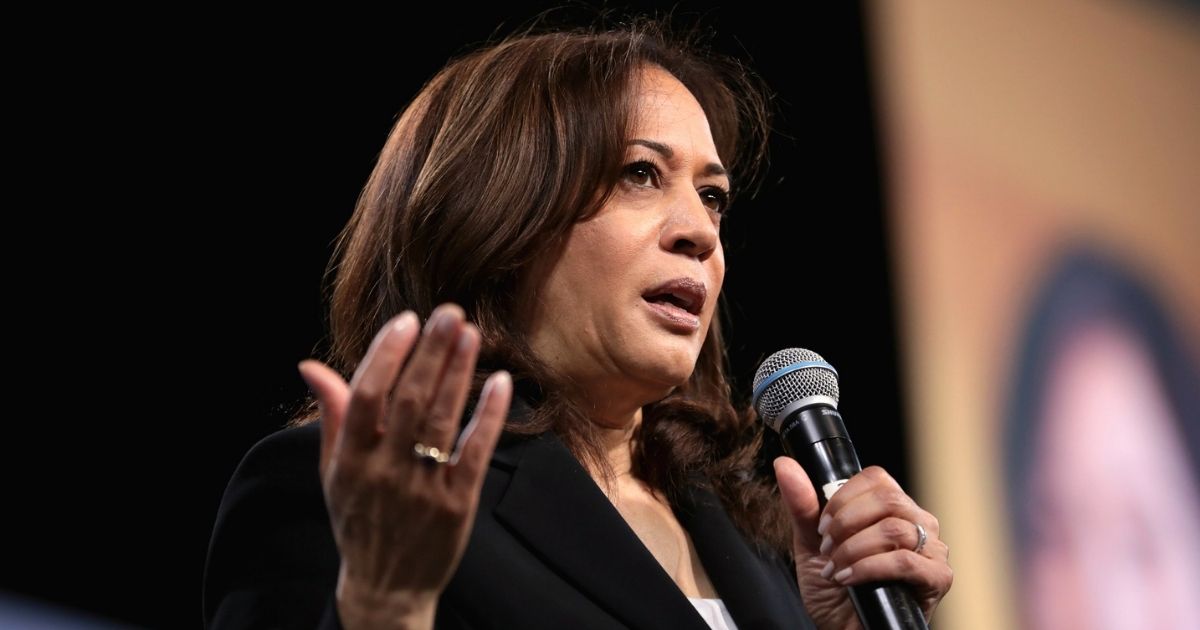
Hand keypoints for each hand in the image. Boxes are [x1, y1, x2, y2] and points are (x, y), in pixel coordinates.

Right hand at [297, 303, 511, 628]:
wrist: (386, 588)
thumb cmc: (359, 519)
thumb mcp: (333, 472)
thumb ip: (331, 416)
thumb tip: (311, 365)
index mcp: (350, 461)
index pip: (365, 397)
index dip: (386, 355)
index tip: (407, 320)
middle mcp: (384, 473)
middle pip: (409, 401)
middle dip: (430, 352)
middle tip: (449, 313)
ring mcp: (422, 489)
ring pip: (443, 422)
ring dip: (458, 373)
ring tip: (470, 334)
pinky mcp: (457, 505)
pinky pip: (475, 453)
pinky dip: (488, 417)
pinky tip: (499, 383)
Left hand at [775, 458, 952, 629]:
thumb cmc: (835, 591)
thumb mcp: (811, 544)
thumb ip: (802, 505)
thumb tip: (784, 466)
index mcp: (893, 510)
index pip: (876, 478)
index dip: (843, 497)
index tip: (823, 524)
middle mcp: (918, 523)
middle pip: (887, 498)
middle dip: (846, 523)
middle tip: (828, 548)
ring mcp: (932, 550)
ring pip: (894, 528)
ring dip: (854, 549)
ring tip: (836, 568)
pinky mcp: (937, 578)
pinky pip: (904, 560)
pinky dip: (869, 568)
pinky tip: (850, 579)